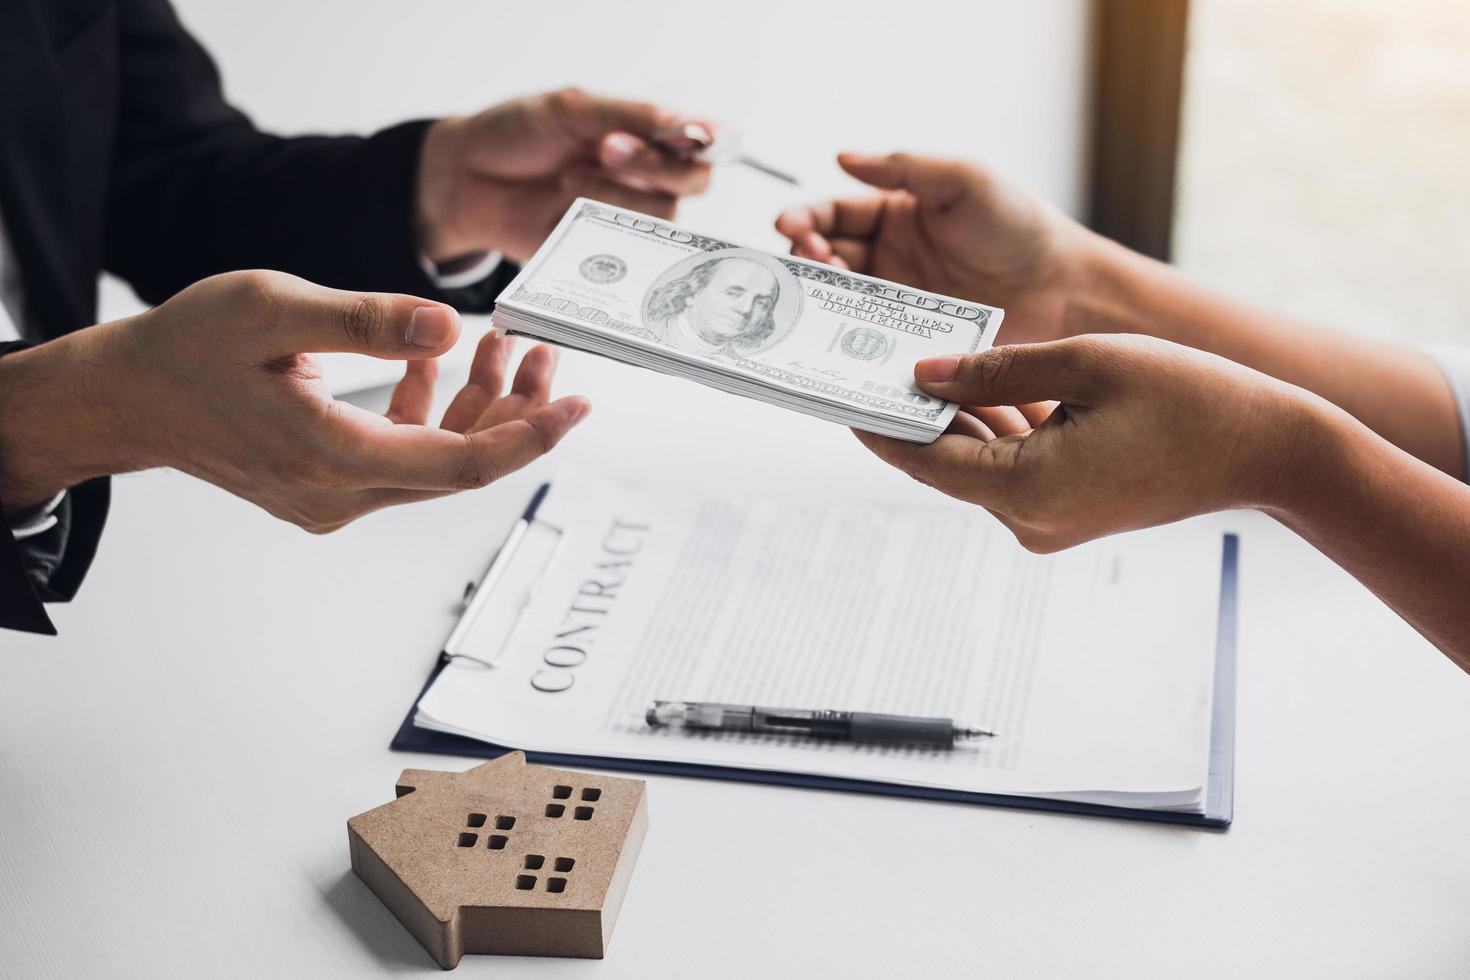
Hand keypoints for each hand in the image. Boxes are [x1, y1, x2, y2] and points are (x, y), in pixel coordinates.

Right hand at [0, 270, 586, 530]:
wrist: (128, 398)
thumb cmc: (188, 347)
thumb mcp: (273, 309)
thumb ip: (366, 321)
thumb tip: (447, 327)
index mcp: (328, 457)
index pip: (459, 465)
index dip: (527, 437)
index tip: (577, 405)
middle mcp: (338, 495)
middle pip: (458, 466)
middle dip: (513, 410)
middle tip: (543, 349)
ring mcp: (333, 499)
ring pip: (435, 462)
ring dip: (477, 407)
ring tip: (504, 341)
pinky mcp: (329, 488)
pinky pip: (403, 457)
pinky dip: (432, 412)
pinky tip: (440, 359)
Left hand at [417, 88, 711, 263]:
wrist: (465, 178)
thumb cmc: (518, 134)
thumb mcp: (574, 109)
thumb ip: (635, 116)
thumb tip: (695, 125)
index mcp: (648, 133)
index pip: (706, 139)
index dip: (711, 140)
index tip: (692, 136)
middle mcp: (647, 176)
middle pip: (695, 181)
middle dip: (656, 164)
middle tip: (608, 148)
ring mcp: (627, 216)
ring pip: (663, 215)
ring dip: (617, 194)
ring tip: (567, 179)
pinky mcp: (604, 253)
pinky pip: (630, 250)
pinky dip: (603, 228)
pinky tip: (569, 208)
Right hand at [775, 152, 1099, 345]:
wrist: (1062, 289)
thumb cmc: (1020, 227)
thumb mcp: (964, 180)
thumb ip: (903, 169)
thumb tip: (842, 157)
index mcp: (896, 213)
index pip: (835, 213)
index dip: (806, 218)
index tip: (787, 225)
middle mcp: (889, 257)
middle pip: (825, 256)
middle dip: (804, 256)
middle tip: (805, 259)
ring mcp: (896, 300)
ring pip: (838, 297)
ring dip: (819, 292)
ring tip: (821, 288)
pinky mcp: (908, 338)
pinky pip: (865, 336)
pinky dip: (843, 332)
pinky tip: (835, 329)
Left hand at [854, 336, 1316, 551]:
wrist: (1269, 449)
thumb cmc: (1189, 397)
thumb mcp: (1083, 363)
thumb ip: (993, 370)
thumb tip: (922, 374)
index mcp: (1025, 488)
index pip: (921, 456)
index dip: (875, 420)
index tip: (836, 384)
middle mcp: (1027, 520)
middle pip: (942, 461)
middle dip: (909, 412)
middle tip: (867, 360)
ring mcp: (1047, 524)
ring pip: (974, 463)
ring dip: (952, 417)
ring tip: (913, 361)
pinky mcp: (1064, 514)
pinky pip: (1008, 468)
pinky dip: (991, 430)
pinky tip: (974, 386)